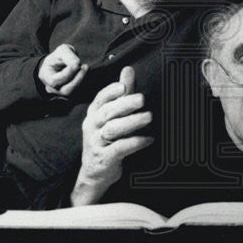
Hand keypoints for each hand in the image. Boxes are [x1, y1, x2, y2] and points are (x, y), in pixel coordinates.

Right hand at [38, 43, 88, 96]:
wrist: (61, 64)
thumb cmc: (59, 57)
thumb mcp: (62, 51)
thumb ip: (68, 56)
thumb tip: (77, 64)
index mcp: (45, 77)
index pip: (55, 81)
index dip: (67, 73)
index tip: (77, 63)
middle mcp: (53, 89)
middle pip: (66, 91)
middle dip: (77, 79)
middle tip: (85, 67)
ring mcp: (62, 94)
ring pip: (74, 94)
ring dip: (83, 82)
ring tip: (86, 68)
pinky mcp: (73, 95)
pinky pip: (80, 94)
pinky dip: (86, 84)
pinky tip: (88, 74)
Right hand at [72, 66, 153, 204]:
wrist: (94, 173)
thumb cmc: (106, 140)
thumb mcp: (112, 116)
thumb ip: (122, 94)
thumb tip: (128, 69)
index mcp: (94, 114)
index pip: (100, 99)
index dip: (111, 91)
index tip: (124, 86)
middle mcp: (92, 126)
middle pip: (107, 112)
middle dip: (125, 104)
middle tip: (142, 99)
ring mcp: (96, 143)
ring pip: (112, 129)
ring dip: (132, 122)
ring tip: (149, 117)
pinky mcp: (104, 158)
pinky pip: (119, 148)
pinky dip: (135, 142)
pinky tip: (148, 139)